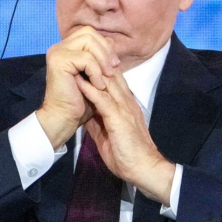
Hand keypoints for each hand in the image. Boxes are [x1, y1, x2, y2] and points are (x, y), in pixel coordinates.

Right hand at [37, 26, 120, 149]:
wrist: (64, 119)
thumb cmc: (80, 101)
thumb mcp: (95, 75)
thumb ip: (100, 59)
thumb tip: (112, 43)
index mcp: (67, 48)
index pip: (90, 33)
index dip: (105, 46)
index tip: (115, 64)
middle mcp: (60, 47)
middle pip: (89, 33)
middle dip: (105, 51)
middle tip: (113, 69)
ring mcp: (57, 53)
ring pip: (88, 42)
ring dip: (102, 60)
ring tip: (106, 78)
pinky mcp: (59, 61)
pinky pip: (86, 58)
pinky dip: (96, 72)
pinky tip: (98, 86)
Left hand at [75, 71, 175, 205]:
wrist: (145, 169)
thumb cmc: (128, 156)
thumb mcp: (109, 135)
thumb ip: (99, 121)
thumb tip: (85, 113)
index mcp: (126, 105)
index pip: (114, 81)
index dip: (100, 68)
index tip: (86, 59)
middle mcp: (127, 102)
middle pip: (111, 76)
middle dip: (96, 63)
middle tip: (80, 51)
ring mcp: (125, 109)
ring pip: (108, 83)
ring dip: (92, 71)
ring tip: (77, 60)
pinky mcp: (120, 119)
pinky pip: (103, 101)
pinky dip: (91, 90)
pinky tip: (80, 82)